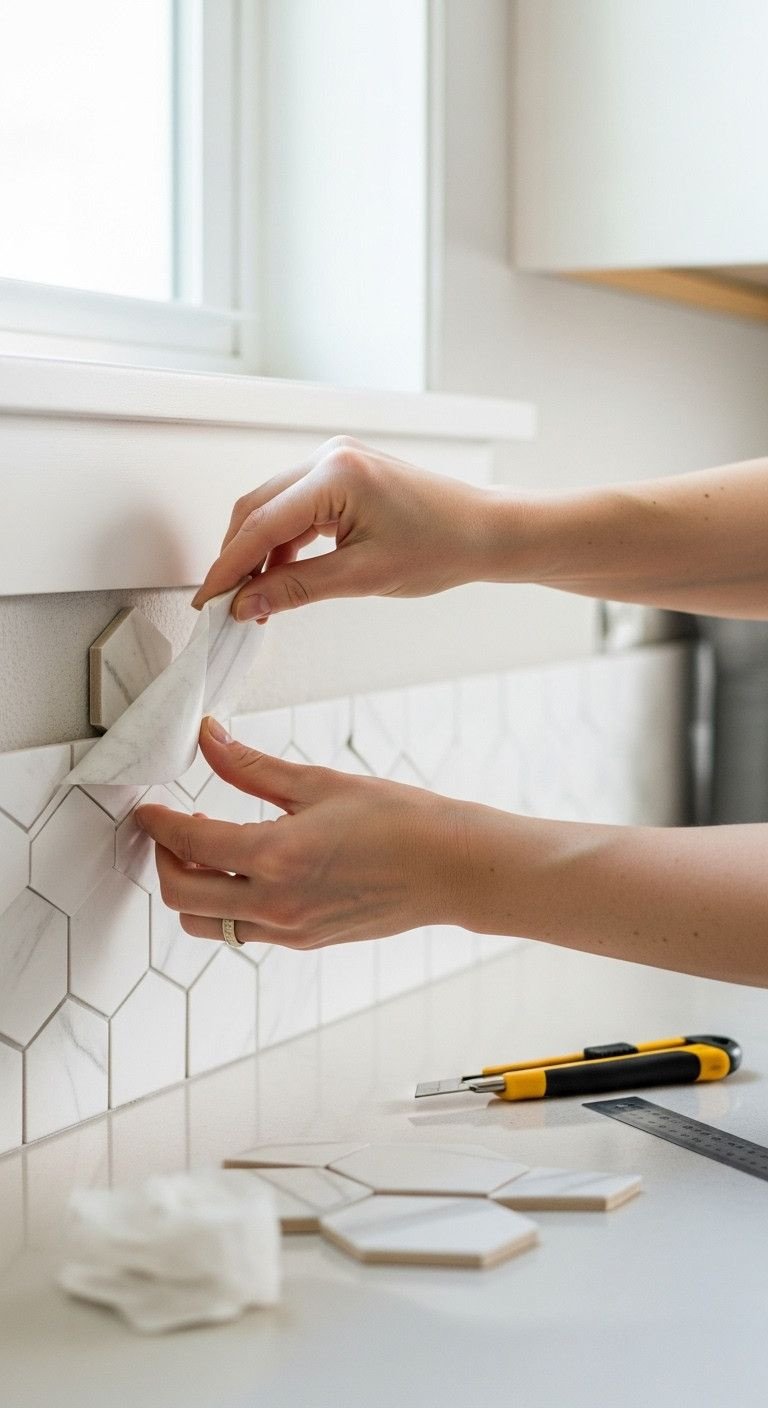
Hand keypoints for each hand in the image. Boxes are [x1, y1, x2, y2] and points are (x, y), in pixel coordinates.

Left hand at [134, 716, 463, 947]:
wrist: (449, 868)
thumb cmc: (398, 821)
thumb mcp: (319, 783)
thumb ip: (253, 767)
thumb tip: (209, 738)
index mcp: (275, 857)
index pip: (190, 844)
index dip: (159, 824)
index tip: (148, 810)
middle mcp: (275, 903)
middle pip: (182, 895)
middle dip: (165, 859)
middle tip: (171, 829)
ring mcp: (288, 929)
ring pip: (206, 923)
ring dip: (191, 889)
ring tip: (208, 851)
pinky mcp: (304, 940)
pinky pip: (243, 931)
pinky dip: (226, 905)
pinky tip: (246, 871)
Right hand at [191, 436, 494, 618]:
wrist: (485, 531)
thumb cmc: (442, 547)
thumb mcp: (363, 578)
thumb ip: (297, 589)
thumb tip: (247, 605)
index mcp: (336, 475)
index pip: (261, 525)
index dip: (228, 568)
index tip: (206, 601)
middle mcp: (330, 457)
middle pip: (257, 509)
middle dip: (237, 558)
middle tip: (224, 605)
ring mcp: (336, 460)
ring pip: (272, 507)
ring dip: (258, 552)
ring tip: (254, 599)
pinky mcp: (343, 472)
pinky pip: (296, 506)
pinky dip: (283, 542)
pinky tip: (280, 577)